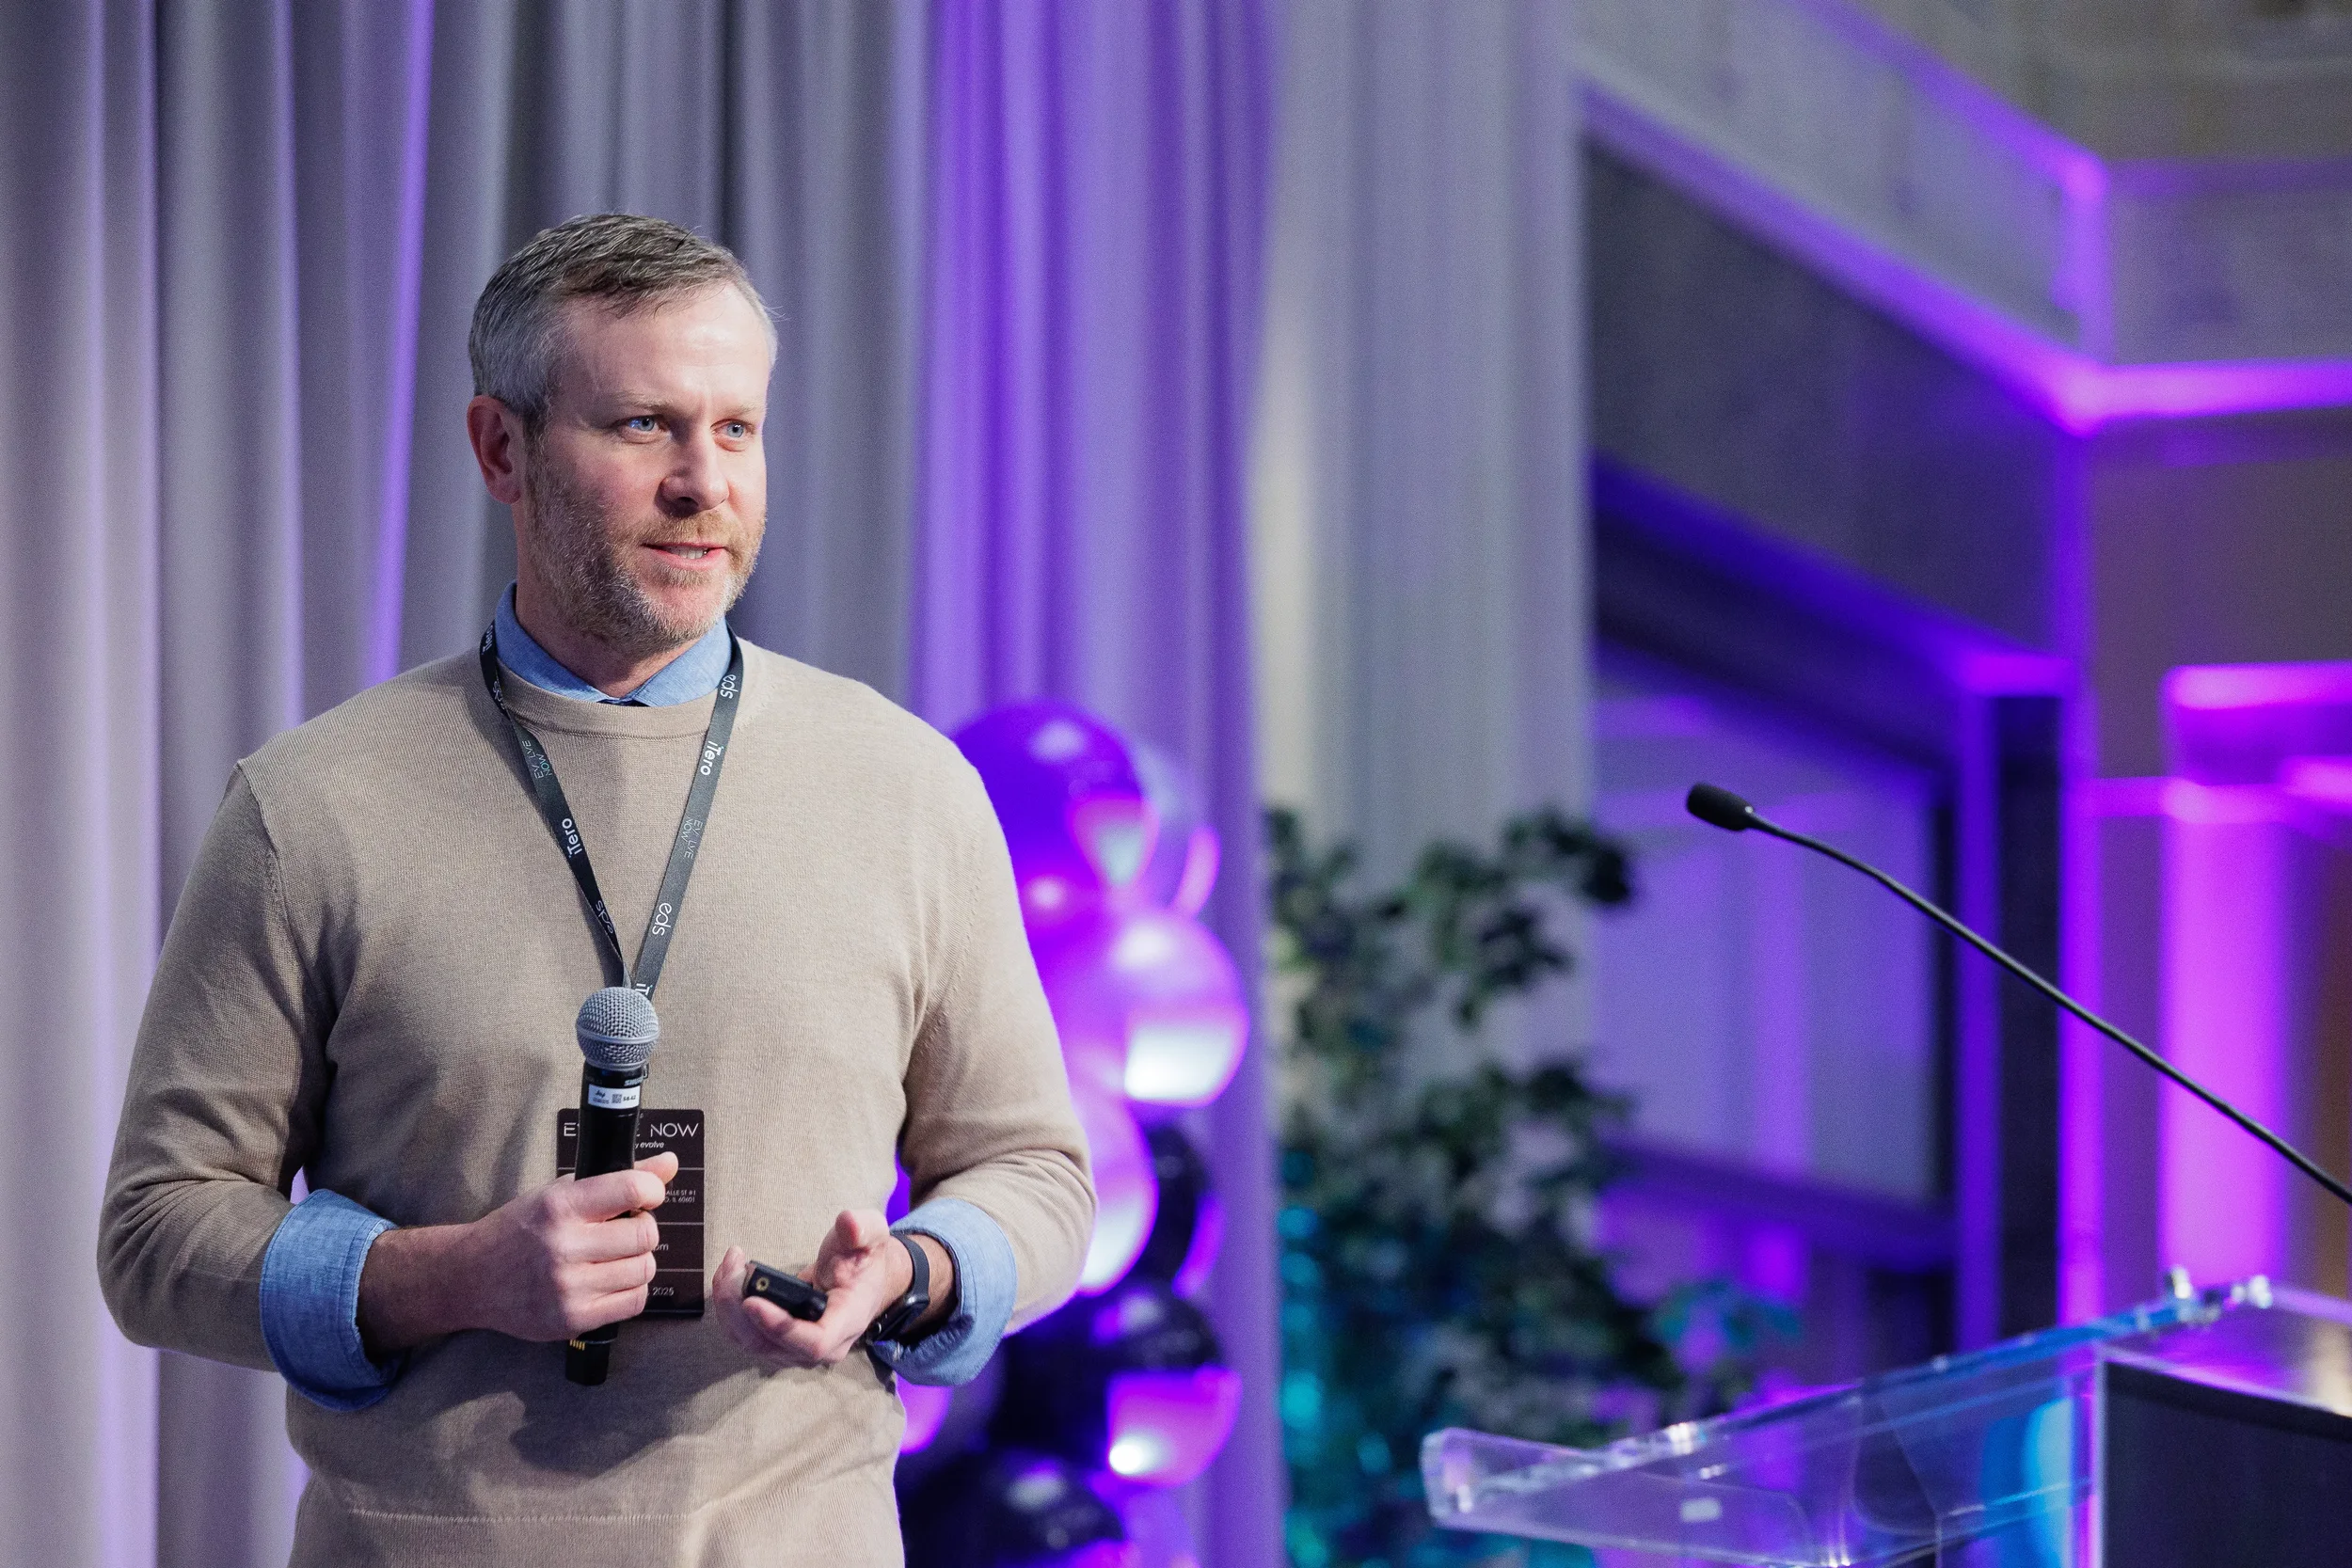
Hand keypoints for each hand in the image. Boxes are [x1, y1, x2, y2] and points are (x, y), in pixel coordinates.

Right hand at [358, 1152, 678, 1354]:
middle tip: (623, 1230)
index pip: (632, 1190)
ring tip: (614, 1257)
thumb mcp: (559, 1193)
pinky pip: (633, 1302)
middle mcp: (563, 1246)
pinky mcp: (571, 1319)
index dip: (652, 1191)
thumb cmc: (519, 1229)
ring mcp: (567, 1287)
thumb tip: (670, 1163)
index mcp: (559, 1206)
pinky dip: (631, 1290)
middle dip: (642, 1229)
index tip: (647, 1196)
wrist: (471, 1278)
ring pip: (644, 1270)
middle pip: (645, 1234)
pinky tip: (610, 1281)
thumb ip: (617, 1179)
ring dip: (638, 1261)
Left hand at [714, 1209, 937, 1371]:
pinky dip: (728, 1309)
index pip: (814, 1342)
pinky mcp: (778, 1344)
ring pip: (751, 1342)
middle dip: (740, 1308)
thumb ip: (862, 1228)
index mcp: (847, 1322)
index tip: (752, 1302)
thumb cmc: (864, 1261)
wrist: (861, 1282)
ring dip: (729, 1307)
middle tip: (733, 1267)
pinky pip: (744, 1336)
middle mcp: (822, 1348)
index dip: (781, 1327)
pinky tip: (728, 1278)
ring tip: (729, 1265)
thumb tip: (849, 1223)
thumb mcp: (871, 1237)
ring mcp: (797, 1350)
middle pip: (771, 1344)